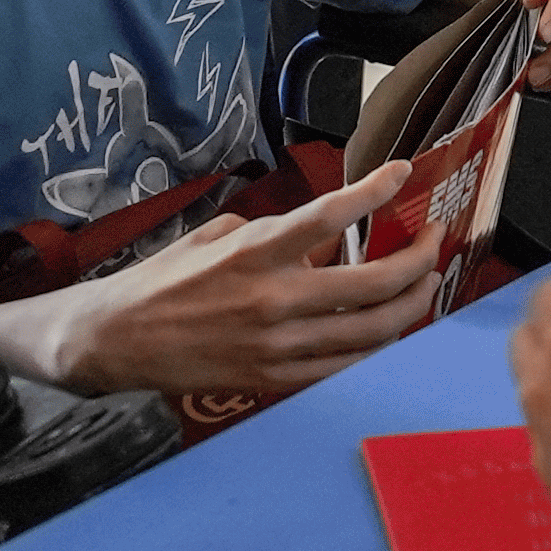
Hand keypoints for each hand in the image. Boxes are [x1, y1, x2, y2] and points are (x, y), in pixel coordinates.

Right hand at [30, 162, 440, 397]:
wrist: (116, 339)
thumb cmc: (163, 281)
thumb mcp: (218, 237)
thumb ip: (275, 236)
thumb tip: (325, 239)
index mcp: (254, 252)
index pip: (330, 215)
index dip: (376, 190)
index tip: (405, 172)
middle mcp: (272, 299)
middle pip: (374, 285)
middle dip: (420, 261)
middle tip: (434, 240)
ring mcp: (276, 345)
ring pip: (372, 332)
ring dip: (412, 306)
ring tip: (425, 285)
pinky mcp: (273, 379)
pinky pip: (344, 366)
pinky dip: (376, 345)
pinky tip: (389, 327)